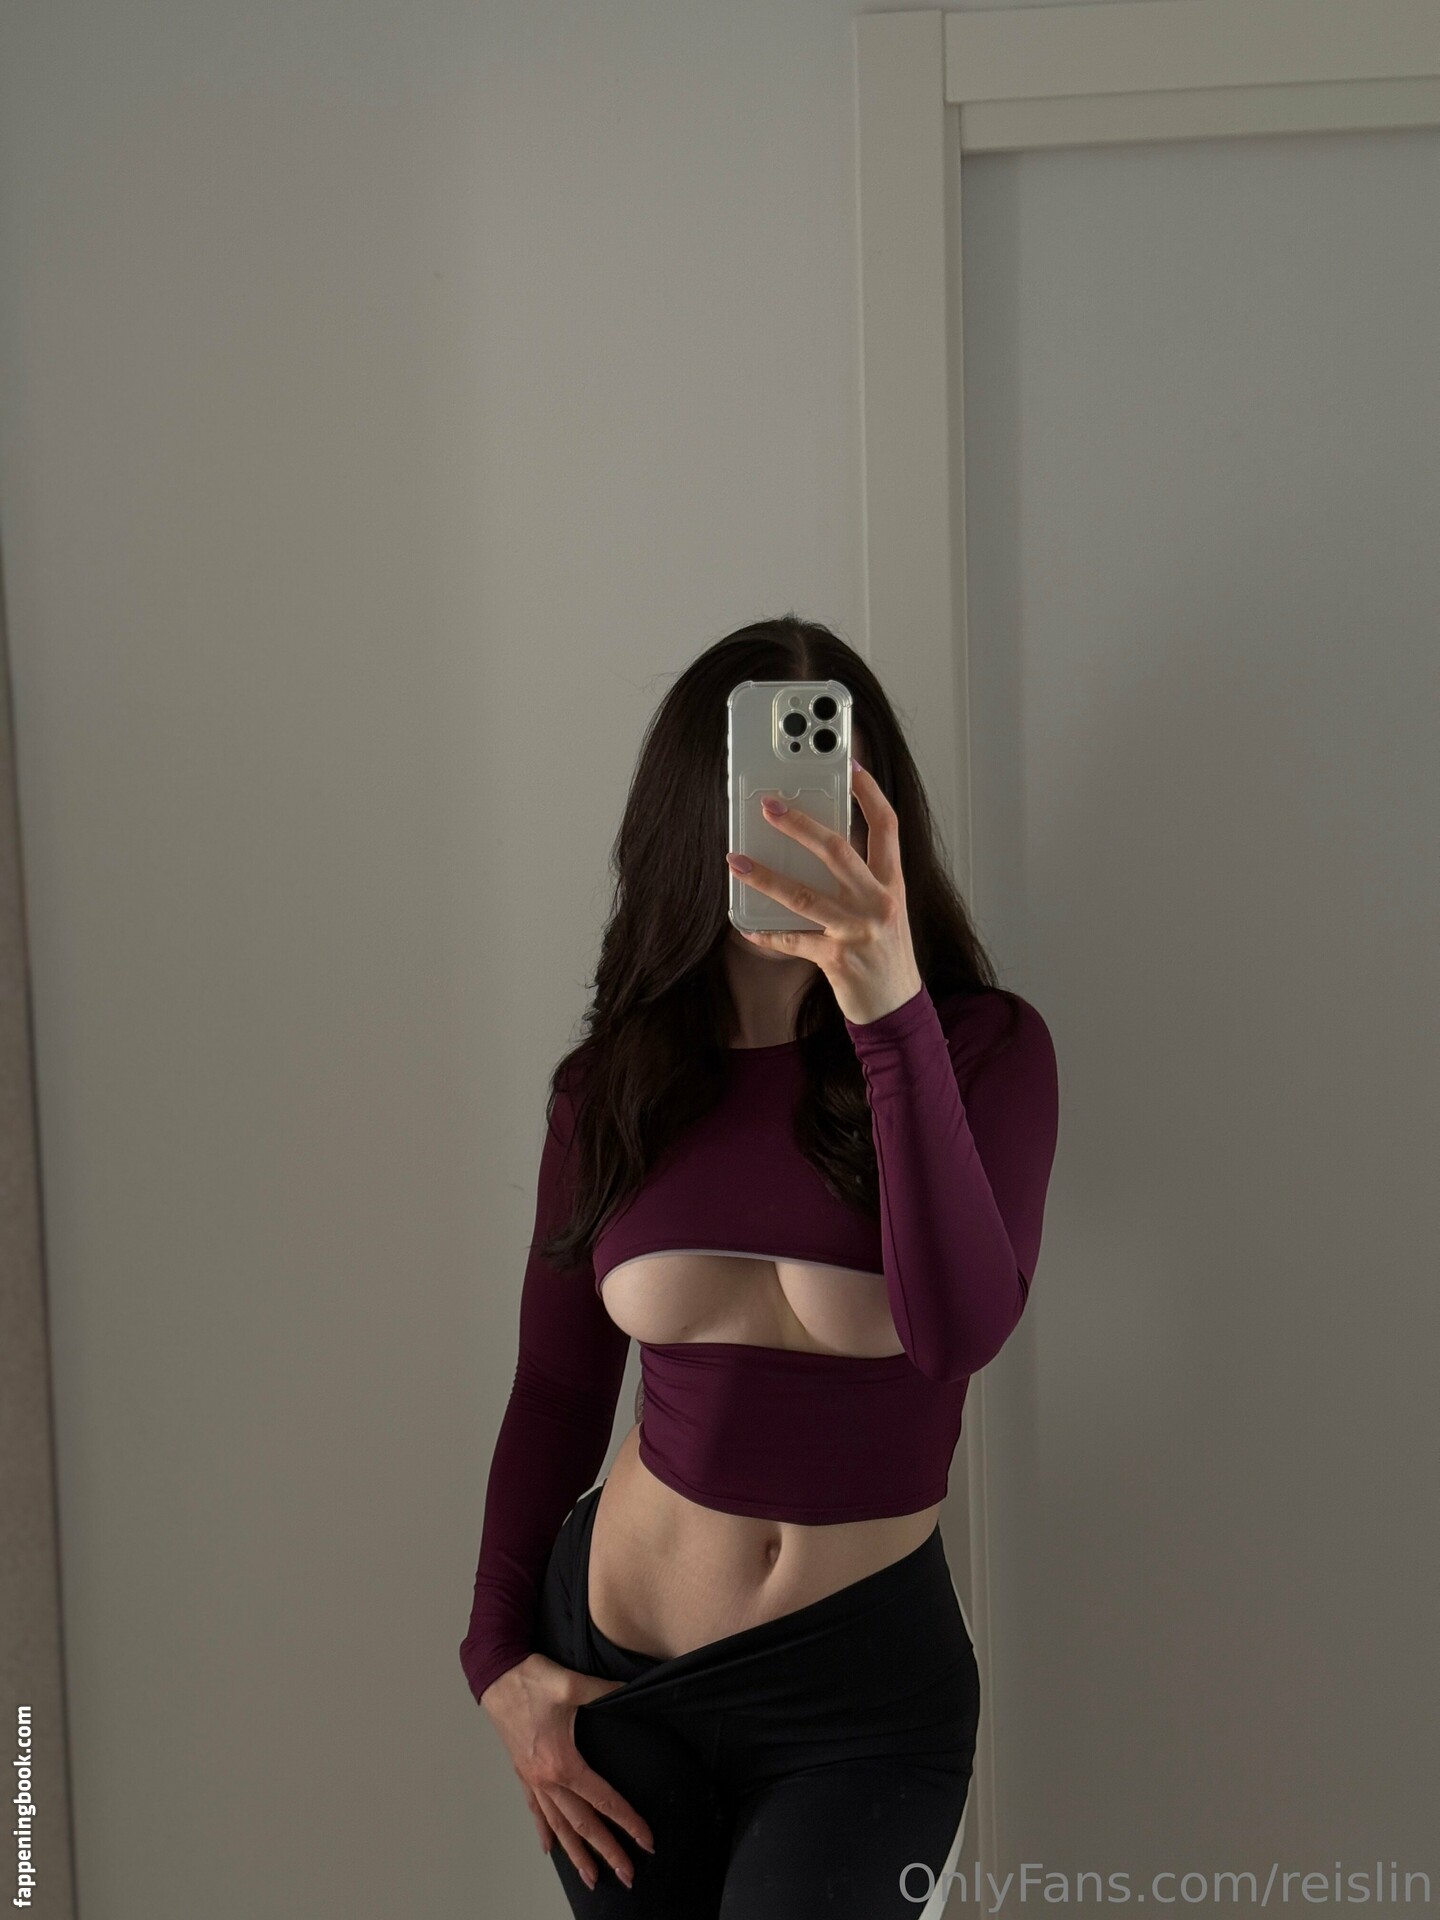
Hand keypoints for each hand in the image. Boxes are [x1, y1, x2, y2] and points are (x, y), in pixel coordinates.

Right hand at [482, 1653, 654, 1890]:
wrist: (496, 1676)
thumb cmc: (530, 1680)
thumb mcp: (572, 1684)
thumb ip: (606, 1690)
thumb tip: (633, 1688)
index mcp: (561, 1762)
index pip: (602, 1800)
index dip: (627, 1821)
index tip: (645, 1840)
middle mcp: (546, 1778)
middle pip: (581, 1824)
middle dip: (606, 1851)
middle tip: (627, 1875)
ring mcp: (532, 1778)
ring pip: (557, 1825)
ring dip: (575, 1853)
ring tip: (591, 1877)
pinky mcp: (523, 1772)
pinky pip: (536, 1809)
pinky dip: (545, 1830)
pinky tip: (549, 1847)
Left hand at [725, 762, 923, 1026]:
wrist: (897, 1007)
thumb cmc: (886, 953)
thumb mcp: (885, 908)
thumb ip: (862, 877)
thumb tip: (818, 844)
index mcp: (892, 883)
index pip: (886, 826)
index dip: (869, 792)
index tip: (849, 763)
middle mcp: (878, 902)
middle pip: (837, 850)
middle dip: (800, 824)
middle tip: (768, 805)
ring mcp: (857, 931)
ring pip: (805, 895)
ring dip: (765, 876)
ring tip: (736, 860)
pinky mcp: (837, 959)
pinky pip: (793, 941)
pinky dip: (766, 933)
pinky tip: (744, 925)